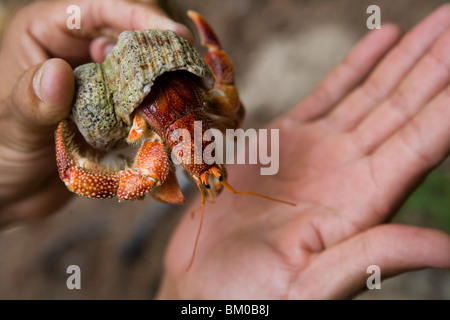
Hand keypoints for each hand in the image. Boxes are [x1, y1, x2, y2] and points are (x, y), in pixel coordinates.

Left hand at [0, 0, 190, 223]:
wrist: (11, 191)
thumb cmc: (0, 153)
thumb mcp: (11, 126)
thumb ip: (32, 102)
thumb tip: (59, 74)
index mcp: (46, 34)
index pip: (97, 9)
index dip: (137, 17)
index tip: (174, 36)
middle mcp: (76, 52)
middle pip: (129, 35)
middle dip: (162, 49)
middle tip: (193, 69)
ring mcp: (97, 82)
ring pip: (140, 68)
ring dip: (166, 81)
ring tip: (191, 95)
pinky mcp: (112, 110)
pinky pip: (141, 102)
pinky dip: (160, 110)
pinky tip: (175, 120)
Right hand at [158, 5, 449, 298]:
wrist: (205, 284)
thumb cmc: (252, 295)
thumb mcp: (314, 285)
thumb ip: (376, 254)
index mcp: (362, 204)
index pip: (420, 143)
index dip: (449, 101)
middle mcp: (350, 171)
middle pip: (405, 108)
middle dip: (437, 64)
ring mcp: (319, 152)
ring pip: (372, 94)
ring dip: (406, 57)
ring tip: (438, 22)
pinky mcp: (285, 140)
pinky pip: (329, 93)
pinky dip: (356, 66)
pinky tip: (384, 40)